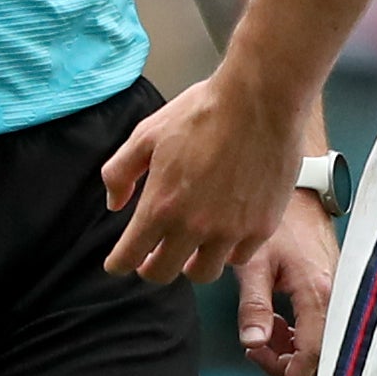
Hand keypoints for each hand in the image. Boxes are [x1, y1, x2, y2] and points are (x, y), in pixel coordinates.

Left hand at [100, 72, 295, 284]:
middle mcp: (193, 226)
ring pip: (203, 273)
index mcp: (160, 206)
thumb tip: (114, 203)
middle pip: (162, 274)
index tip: (119, 262)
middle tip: (152, 256)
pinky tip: (224, 234)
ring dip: (190, 263)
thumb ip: (120, 172)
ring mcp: (230, 231)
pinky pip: (238, 257)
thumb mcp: (146, 134)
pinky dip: (227, 250)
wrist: (260, 101)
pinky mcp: (261, 227)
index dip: (118, 263)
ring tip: (191, 248)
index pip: (128, 257)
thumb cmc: (203, 111)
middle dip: (151, 267)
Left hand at [234, 190, 340, 375]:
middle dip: (285, 364)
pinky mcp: (337, 287)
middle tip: (254, 352)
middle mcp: (337, 295)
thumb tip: (254, 344)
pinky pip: (322, 324)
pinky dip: (299, 333)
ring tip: (263, 332)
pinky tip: (279, 320)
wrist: (303, 189)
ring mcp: (341, 292)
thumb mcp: (254, 264)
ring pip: (320, 341)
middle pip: (318, 353)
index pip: (310, 354)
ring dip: (290, 348)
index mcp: (318, 293)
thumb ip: (254, 306)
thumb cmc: (279, 221)